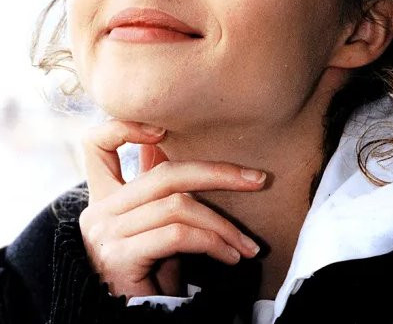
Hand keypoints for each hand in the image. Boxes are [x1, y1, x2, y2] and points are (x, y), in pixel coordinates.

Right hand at [79, 120, 265, 298]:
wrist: (135, 322)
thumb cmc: (149, 274)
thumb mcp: (154, 226)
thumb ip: (157, 189)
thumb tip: (171, 145)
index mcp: (103, 196)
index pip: (96, 143)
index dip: (124, 127)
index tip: (163, 130)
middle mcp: (99, 209)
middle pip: (164, 174)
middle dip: (218, 174)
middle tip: (257, 179)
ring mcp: (106, 232)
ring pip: (178, 206)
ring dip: (223, 224)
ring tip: (246, 244)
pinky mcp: (120, 255)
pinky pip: (178, 235)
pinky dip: (213, 242)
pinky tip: (231, 255)